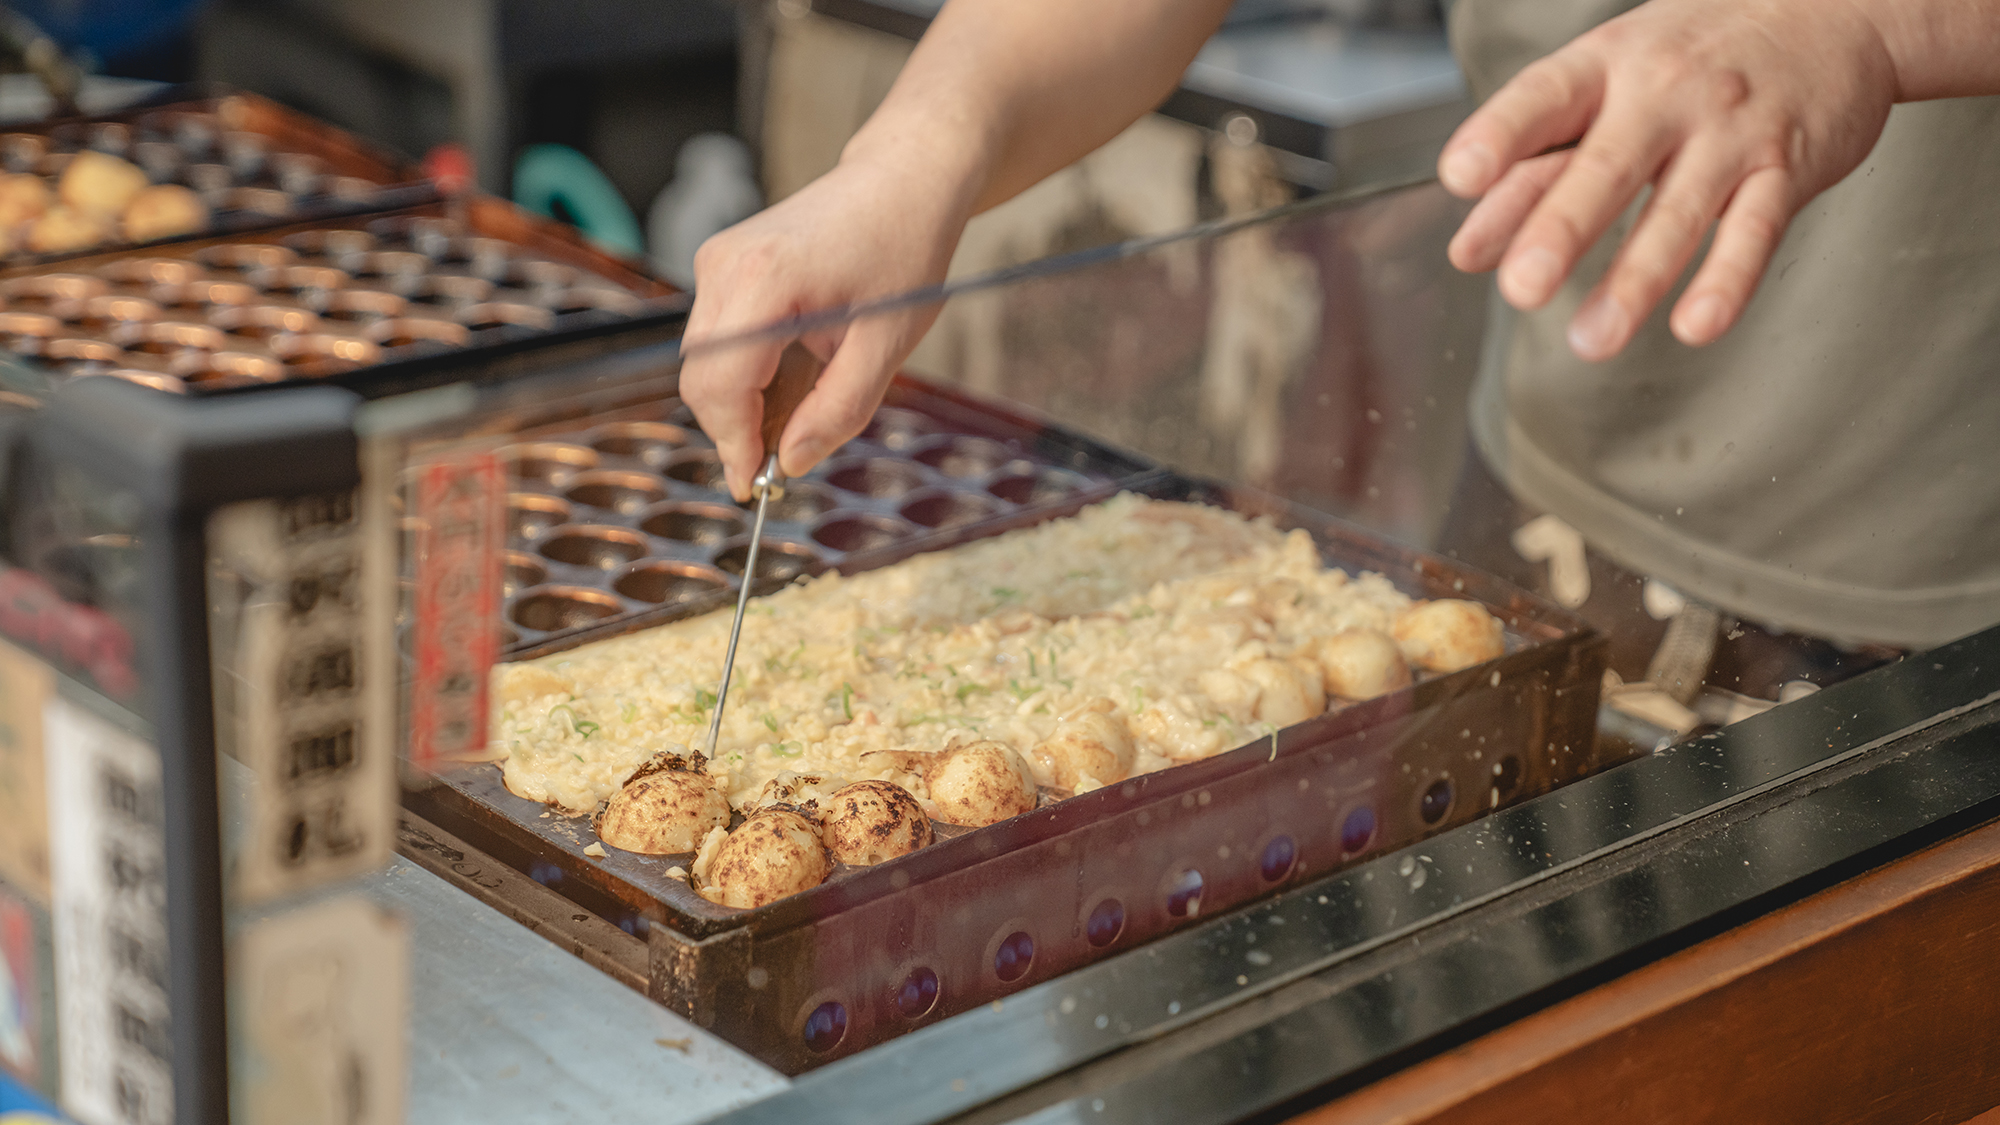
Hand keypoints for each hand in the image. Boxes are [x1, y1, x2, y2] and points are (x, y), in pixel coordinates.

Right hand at [679, 158, 972, 499]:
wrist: (903, 181)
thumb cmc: (903, 252)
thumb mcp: (885, 347)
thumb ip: (837, 411)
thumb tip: (792, 462)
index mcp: (764, 280)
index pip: (721, 385)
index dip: (733, 444)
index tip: (753, 486)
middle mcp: (725, 264)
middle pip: (701, 378)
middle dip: (733, 429)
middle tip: (776, 465)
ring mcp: (718, 259)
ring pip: (703, 361)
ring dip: (739, 401)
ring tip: (796, 413)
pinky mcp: (723, 261)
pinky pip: (716, 338)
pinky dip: (743, 371)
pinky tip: (789, 377)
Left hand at [1436, 0, 1900, 359]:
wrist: (1834, 9)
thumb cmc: (1695, 56)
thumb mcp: (1605, 86)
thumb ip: (1532, 167)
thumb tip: (1469, 249)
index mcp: (1607, 67)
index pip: (1544, 97)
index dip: (1500, 135)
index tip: (1459, 175)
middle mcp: (1665, 95)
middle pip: (1606, 166)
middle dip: (1561, 229)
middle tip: (1521, 286)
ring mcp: (1729, 133)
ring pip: (1678, 212)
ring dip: (1634, 281)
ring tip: (1591, 339)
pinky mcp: (1786, 168)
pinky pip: (1756, 229)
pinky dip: (1728, 280)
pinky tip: (1696, 324)